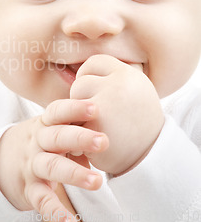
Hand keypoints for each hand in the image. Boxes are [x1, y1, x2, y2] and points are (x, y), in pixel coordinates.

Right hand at [0, 99, 108, 221]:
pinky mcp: (30, 189)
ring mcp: (32, 165)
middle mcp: (37, 142)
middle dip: (80, 138)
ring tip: (96, 182)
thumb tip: (111, 126)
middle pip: (56, 137)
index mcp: (45, 124)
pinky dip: (55, 212)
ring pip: (51, 166)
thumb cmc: (41, 141)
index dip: (74, 108)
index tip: (94, 108)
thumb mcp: (52, 128)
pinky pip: (42, 200)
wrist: (1, 159)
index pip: (57, 112)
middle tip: (103, 142)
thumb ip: (75, 126)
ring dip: (73, 173)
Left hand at [70, 54, 164, 174]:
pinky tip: (94, 141)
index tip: (97, 92)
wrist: (150, 158)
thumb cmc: (136, 123)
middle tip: (102, 115)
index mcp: (129, 74)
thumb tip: (78, 67)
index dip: (90, 77)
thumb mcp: (133, 91)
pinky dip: (78, 133)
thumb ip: (110, 78)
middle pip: (81, 83)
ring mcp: (106, 105)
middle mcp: (119, 86)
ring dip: (78, 116)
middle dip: (84, 99)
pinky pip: (72, 123)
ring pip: (73, 102)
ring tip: (99, 127)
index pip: (94, 62)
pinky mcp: (94, 126)